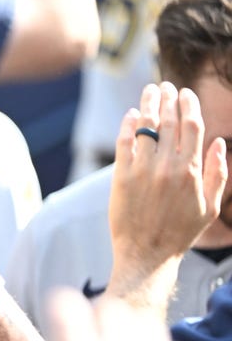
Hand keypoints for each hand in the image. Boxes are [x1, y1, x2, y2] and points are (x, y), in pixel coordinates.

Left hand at [107, 82, 226, 310]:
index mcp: (193, 171)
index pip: (192, 126)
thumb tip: (220, 143)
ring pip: (145, 127)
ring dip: (147, 105)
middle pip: (168, 121)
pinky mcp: (121, 178)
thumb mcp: (211, 206)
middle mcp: (168, 167)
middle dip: (167, 98)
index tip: (185, 93)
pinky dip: (128, 126)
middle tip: (165, 85)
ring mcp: (143, 171)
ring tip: (149, 92)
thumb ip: (219, 173)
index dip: (189, 105)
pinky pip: (124, 143)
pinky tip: (131, 115)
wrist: (147, 254)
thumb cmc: (181, 232)